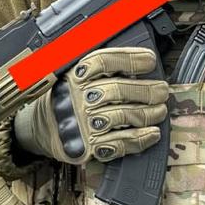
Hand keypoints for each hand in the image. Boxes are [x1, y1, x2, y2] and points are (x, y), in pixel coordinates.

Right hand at [13, 47, 169, 163]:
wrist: (42, 130)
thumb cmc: (67, 98)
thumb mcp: (74, 75)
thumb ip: (100, 66)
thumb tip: (138, 57)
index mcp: (74, 75)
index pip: (104, 61)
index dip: (130, 59)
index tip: (150, 60)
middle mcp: (75, 98)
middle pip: (117, 90)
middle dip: (146, 90)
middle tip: (162, 91)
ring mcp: (80, 124)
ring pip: (121, 116)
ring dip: (147, 114)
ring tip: (160, 111)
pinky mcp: (85, 147)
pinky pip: (117, 143)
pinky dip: (139, 139)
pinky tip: (152, 133)